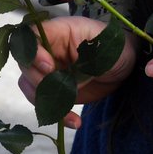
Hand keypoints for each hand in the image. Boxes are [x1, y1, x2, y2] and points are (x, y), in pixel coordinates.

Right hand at [18, 15, 137, 128]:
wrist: (126, 64)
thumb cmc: (116, 47)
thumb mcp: (102, 43)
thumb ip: (76, 53)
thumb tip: (54, 70)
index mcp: (58, 32)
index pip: (30, 37)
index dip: (33, 53)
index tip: (50, 68)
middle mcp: (48, 50)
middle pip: (26, 65)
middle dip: (39, 82)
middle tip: (61, 90)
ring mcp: (49, 70)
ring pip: (30, 86)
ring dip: (45, 102)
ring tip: (70, 111)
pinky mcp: (55, 89)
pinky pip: (45, 103)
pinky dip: (57, 114)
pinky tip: (74, 121)